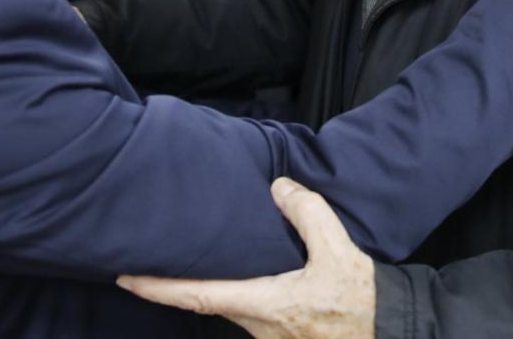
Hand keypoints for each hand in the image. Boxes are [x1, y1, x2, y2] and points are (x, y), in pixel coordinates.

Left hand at [117, 178, 373, 338]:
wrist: (386, 334)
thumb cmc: (361, 303)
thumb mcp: (339, 254)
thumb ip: (309, 215)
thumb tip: (278, 187)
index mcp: (264, 305)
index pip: (197, 295)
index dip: (157, 287)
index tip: (125, 276)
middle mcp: (256, 324)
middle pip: (203, 301)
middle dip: (170, 284)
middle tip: (141, 261)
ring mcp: (266, 332)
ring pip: (224, 304)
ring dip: (200, 286)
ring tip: (182, 258)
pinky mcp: (278, 332)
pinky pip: (244, 307)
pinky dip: (227, 288)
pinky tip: (231, 271)